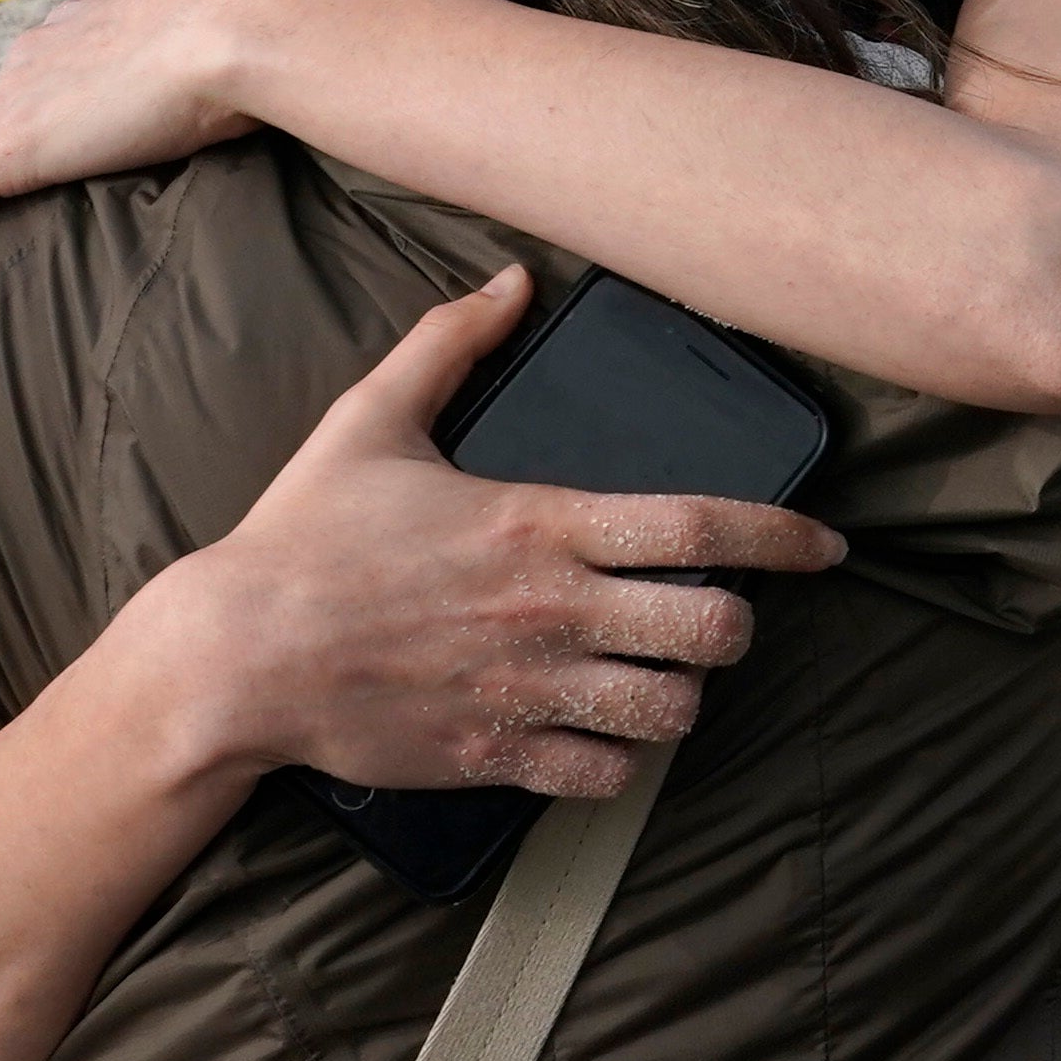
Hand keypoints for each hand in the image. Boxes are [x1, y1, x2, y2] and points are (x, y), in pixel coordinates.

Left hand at [0, 0, 276, 302]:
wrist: (241, 25)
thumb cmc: (257, 32)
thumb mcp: (230, 36)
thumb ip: (217, 54)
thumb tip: (249, 70)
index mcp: (82, 29)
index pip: (25, 72)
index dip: (8, 114)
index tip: (12, 153)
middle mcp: (34, 57)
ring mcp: (14, 101)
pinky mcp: (11, 149)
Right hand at [122, 269, 847, 800]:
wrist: (234, 656)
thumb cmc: (302, 538)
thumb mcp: (371, 419)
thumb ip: (450, 346)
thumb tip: (511, 282)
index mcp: (540, 523)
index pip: (700, 526)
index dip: (784, 536)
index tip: (826, 545)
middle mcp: (552, 609)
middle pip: (714, 630)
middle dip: (736, 627)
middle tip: (719, 619)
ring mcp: (530, 688)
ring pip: (671, 712)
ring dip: (681, 696)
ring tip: (659, 678)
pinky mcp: (496, 754)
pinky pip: (605, 777)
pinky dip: (620, 762)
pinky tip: (604, 737)